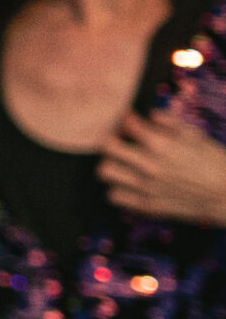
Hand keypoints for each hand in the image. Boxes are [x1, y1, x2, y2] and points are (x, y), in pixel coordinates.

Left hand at [100, 110, 225, 226]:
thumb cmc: (214, 161)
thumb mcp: (196, 135)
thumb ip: (169, 121)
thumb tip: (148, 113)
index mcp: (161, 144)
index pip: (125, 123)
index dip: (125, 119)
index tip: (129, 122)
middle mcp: (149, 165)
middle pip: (106, 147)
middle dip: (111, 140)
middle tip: (120, 141)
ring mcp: (146, 187)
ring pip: (104, 172)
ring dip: (111, 164)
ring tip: (122, 163)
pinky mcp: (147, 205)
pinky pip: (114, 196)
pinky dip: (117, 188)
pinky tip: (129, 183)